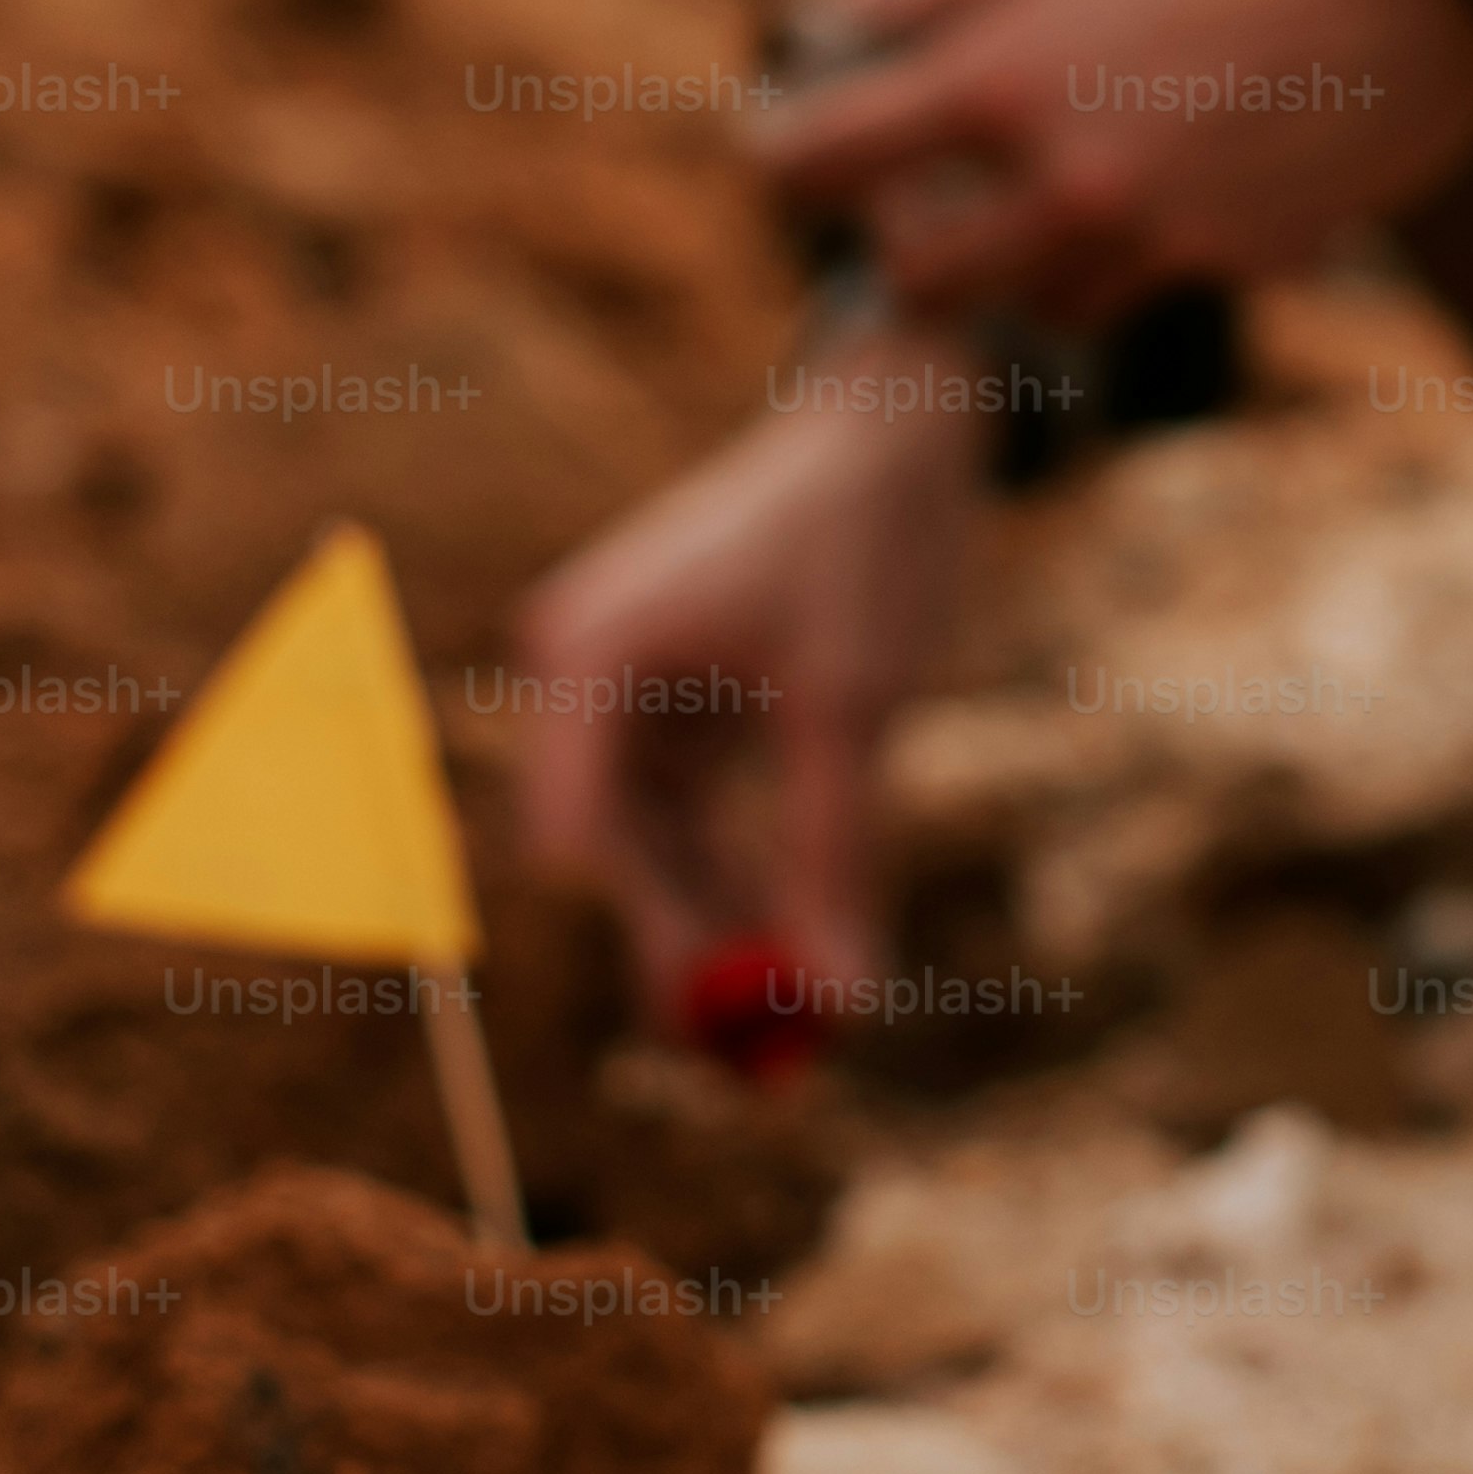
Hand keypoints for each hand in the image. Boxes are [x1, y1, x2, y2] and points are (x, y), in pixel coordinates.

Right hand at [506, 351, 982, 1003]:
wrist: (894, 424)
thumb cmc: (865, 540)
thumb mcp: (855, 708)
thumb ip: (833, 854)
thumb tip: (839, 1000)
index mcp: (591, 655)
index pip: (578, 834)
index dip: (647, 932)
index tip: (722, 1021)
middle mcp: (579, 670)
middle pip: (607, 851)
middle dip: (683, 940)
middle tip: (764, 1049)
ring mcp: (615, 684)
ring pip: (648, 840)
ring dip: (714, 912)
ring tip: (798, 1005)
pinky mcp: (664, 696)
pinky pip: (681, 807)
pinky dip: (731, 863)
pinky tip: (792, 932)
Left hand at [759, 0, 1472, 324]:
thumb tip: (841, 10)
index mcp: (1007, 78)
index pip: (826, 157)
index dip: (793, 156)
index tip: (802, 149)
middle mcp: (1071, 181)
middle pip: (920, 280)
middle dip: (909, 243)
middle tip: (930, 197)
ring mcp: (1164, 237)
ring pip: (1045, 304)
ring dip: (1031, 261)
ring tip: (1065, 185)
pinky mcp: (1251, 262)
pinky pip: (1164, 279)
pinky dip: (1150, 246)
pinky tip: (1188, 169)